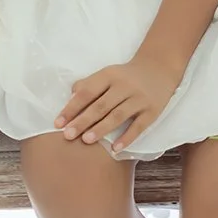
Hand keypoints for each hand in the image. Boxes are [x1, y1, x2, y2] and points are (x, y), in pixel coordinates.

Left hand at [55, 53, 189, 153]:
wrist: (159, 68)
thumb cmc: (126, 75)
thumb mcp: (108, 73)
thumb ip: (89, 84)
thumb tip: (70, 98)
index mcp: (109, 75)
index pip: (87, 92)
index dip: (72, 107)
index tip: (58, 123)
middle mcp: (124, 86)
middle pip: (100, 105)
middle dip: (83, 121)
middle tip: (68, 135)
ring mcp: (139, 99)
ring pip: (118, 115)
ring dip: (101, 128)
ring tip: (86, 140)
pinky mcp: (152, 111)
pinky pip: (139, 126)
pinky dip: (127, 137)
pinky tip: (115, 148)